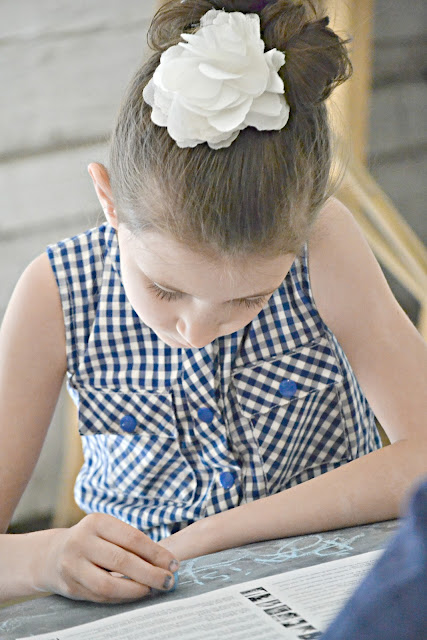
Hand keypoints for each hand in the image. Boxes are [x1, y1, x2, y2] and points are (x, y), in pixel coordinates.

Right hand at [35, 514, 179, 602]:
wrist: (53, 554)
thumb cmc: (92, 540)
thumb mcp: (108, 531)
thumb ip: (131, 543)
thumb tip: (166, 562)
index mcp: (96, 522)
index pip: (132, 538)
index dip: (156, 553)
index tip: (174, 564)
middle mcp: (82, 541)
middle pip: (122, 561)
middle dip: (150, 573)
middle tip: (168, 581)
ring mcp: (73, 565)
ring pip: (109, 584)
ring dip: (136, 589)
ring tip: (152, 590)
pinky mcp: (70, 586)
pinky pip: (101, 596)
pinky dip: (122, 597)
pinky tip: (135, 594)